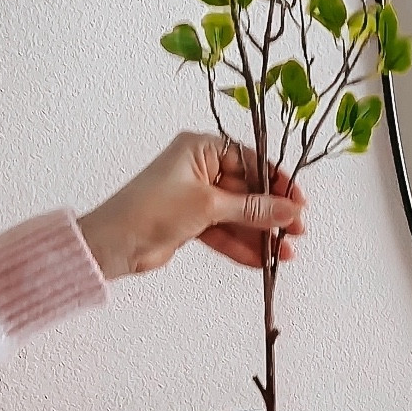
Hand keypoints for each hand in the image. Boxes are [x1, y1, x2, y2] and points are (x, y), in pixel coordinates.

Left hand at [78, 133, 306, 279]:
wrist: (113, 244)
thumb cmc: (152, 210)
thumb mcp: (208, 206)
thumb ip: (252, 209)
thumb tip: (291, 211)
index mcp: (201, 148)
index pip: (250, 160)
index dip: (277, 182)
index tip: (299, 203)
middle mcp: (199, 168)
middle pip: (246, 189)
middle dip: (271, 213)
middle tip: (297, 232)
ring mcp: (195, 196)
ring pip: (237, 214)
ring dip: (260, 234)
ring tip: (284, 255)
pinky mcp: (191, 222)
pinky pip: (224, 231)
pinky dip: (241, 245)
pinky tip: (261, 261)